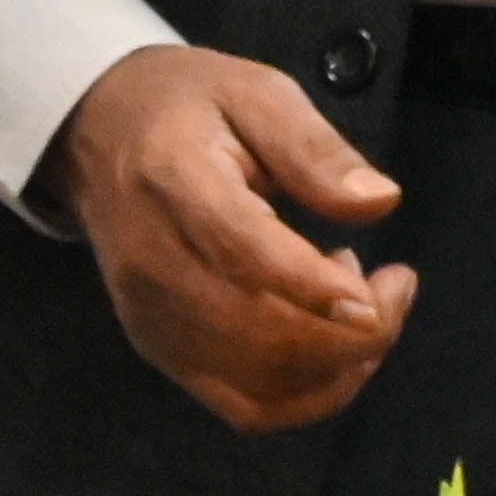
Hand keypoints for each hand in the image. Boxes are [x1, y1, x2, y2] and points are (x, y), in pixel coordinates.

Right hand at [44, 45, 416, 432]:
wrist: (98, 136)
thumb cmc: (188, 104)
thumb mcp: (257, 91)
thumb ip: (314, 148)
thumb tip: (380, 201)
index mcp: (175, 181)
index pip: (244, 252)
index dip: (315, 287)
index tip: (380, 295)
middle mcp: (154, 264)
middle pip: (257, 333)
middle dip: (349, 334)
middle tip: (397, 287)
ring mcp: (152, 318)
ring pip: (254, 385)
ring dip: (335, 369)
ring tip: (369, 308)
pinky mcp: (158, 350)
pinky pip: (238, 404)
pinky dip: (303, 394)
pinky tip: (330, 341)